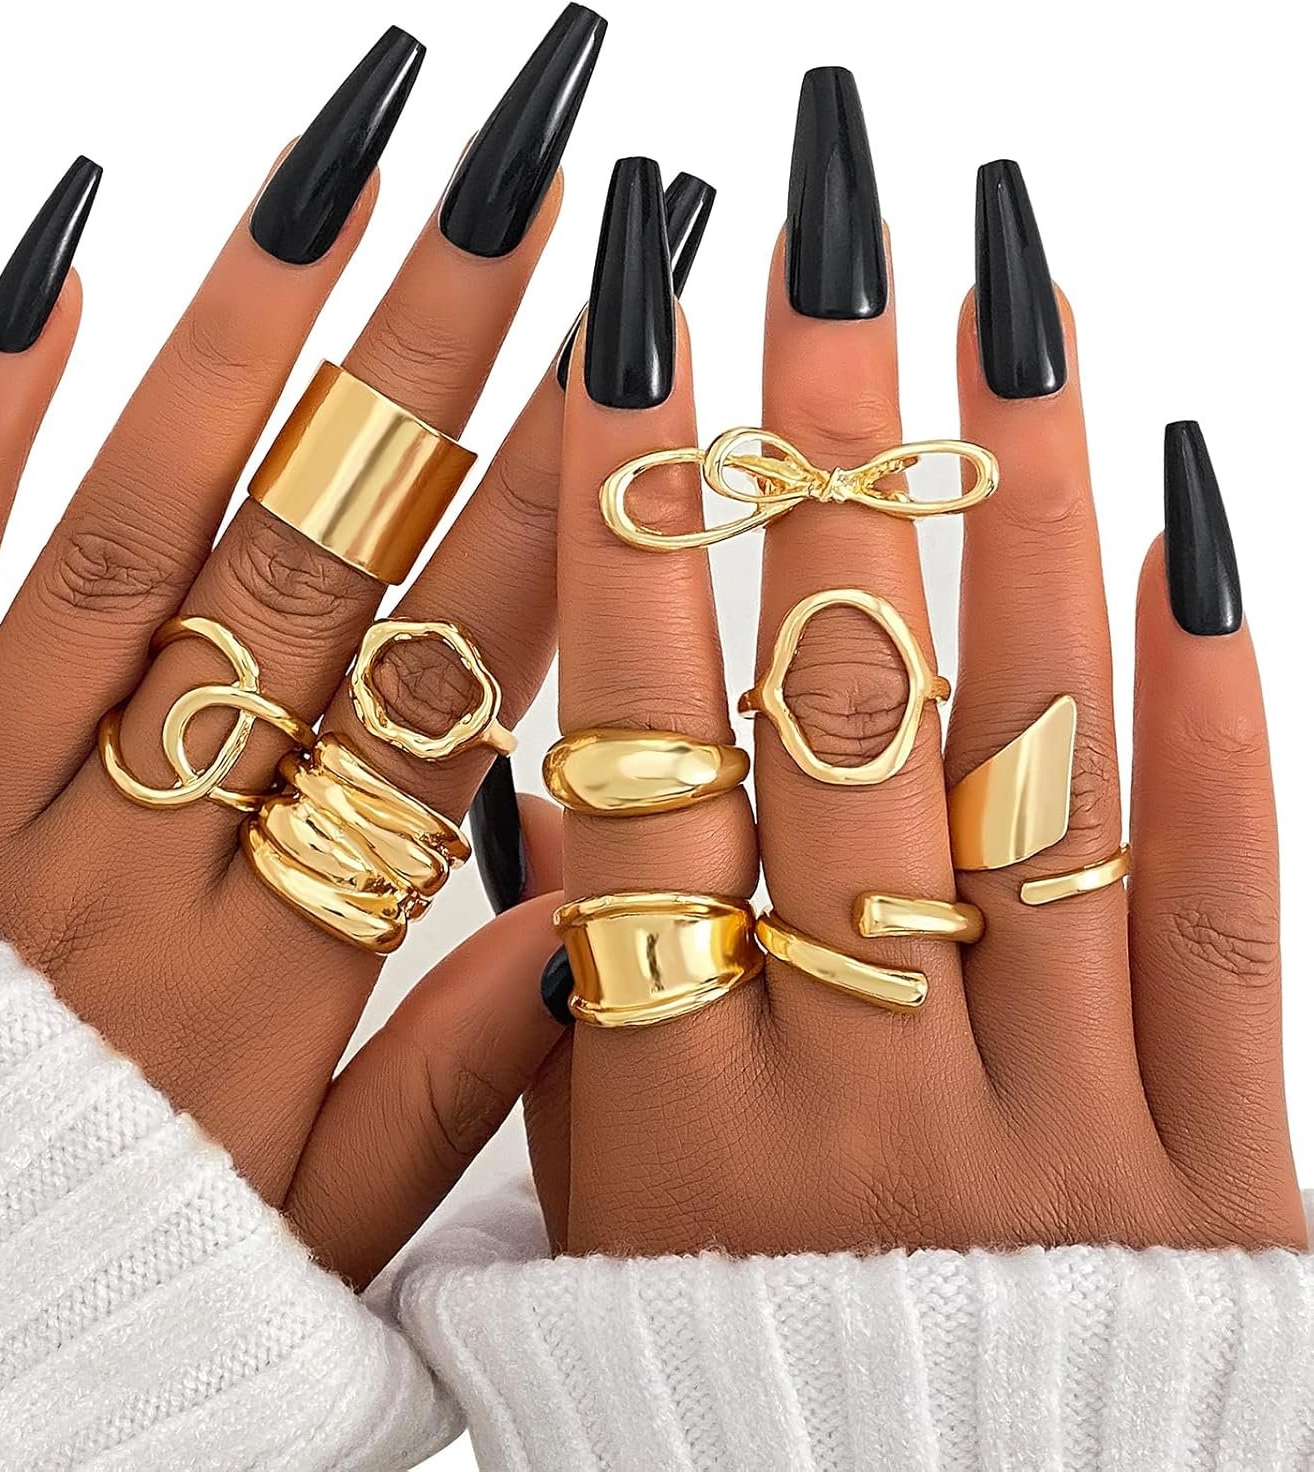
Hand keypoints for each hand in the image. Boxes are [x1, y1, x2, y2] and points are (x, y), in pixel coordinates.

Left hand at [0, 11, 608, 1286]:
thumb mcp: (309, 1242)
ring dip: (243, 348)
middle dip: (436, 364)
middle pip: (318, 572)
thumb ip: (453, 1091)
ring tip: (342, 176)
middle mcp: (133, 860)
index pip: (449, 703)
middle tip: (529, 191)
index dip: (552, 524)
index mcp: (269, 976)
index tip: (629, 375)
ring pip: (133, 541)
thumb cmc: (87, 1289)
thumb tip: (592, 937)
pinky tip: (44, 281)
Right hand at [531, 96, 1303, 1259]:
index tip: (635, 326)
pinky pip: (1219, 901)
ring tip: (1010, 313)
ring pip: (1034, 760)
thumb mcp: (581, 1244)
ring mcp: (1059, 1113)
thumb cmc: (728, 1420)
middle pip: (839, 700)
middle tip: (827, 227)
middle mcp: (866, 1081)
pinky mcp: (1221, 1159)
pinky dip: (1211, 710)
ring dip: (1019, 512)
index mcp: (677, 1109)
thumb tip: (532, 797)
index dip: (632, 522)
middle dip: (823, 439)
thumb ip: (553, 1029)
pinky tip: (1195, 529)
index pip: (641, 748)